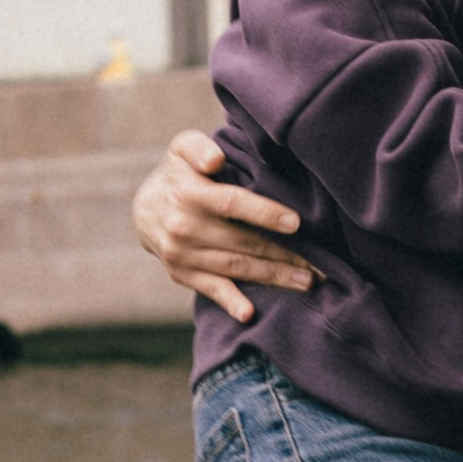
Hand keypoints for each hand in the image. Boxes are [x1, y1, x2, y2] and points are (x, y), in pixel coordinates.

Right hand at [134, 127, 315, 323]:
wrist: (142, 209)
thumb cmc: (178, 173)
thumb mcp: (181, 148)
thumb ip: (198, 147)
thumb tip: (216, 159)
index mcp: (189, 194)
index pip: (232, 204)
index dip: (264, 214)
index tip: (296, 224)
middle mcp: (184, 227)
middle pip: (243, 242)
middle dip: (285, 254)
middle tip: (320, 264)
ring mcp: (182, 255)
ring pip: (235, 267)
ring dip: (273, 277)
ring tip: (307, 282)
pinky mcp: (182, 274)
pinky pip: (211, 289)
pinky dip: (230, 302)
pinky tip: (249, 314)